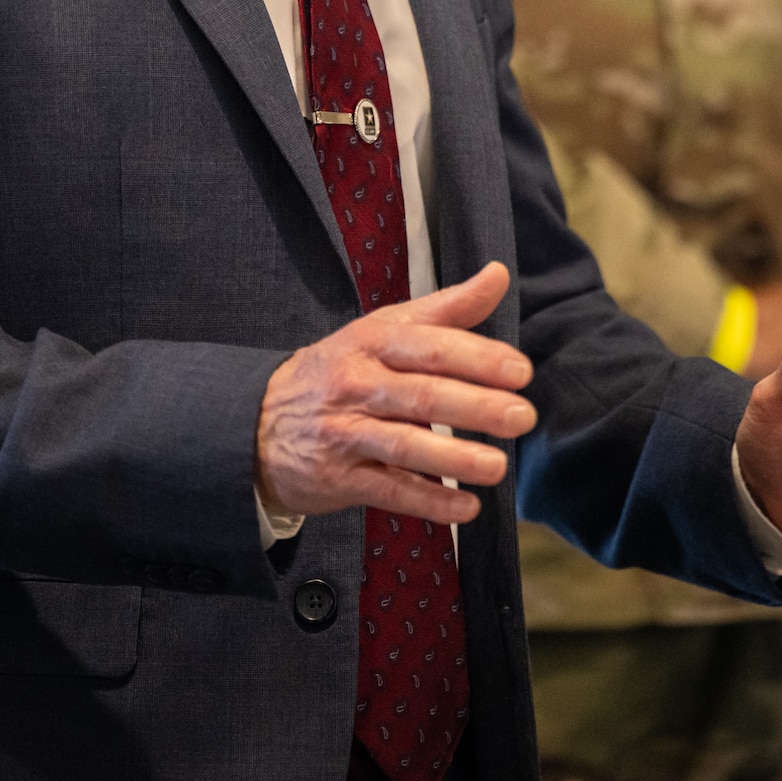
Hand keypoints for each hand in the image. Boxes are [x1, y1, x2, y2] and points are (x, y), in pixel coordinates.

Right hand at [255, 261, 536, 525]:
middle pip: (422, 395)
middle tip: (522, 417)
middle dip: (476, 406)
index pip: (430, 346)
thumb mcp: (386, 328)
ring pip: (405, 446)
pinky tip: (466, 507)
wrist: (260, 420)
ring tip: (499, 467)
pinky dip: (428, 501)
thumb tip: (498, 274)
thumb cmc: (342, 368)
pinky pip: (389, 491)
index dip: (477, 358)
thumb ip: (448, 307)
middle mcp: (358, 384)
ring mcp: (346, 433)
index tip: (521, 371)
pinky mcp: (340, 478)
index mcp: (373, 341)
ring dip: (455, 458)